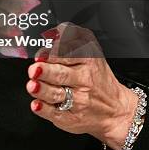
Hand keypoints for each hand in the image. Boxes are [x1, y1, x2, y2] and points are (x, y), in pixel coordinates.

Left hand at [26, 23, 137, 149]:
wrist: (115, 109)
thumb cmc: (97, 77)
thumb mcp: (91, 50)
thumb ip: (71, 37)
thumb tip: (53, 31)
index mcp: (88, 60)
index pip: (68, 54)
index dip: (52, 54)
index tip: (40, 54)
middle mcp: (83, 81)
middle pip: (61, 75)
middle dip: (46, 72)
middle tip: (35, 69)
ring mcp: (78, 101)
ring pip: (57, 94)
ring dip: (43, 90)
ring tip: (33, 85)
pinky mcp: (71, 118)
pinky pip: (55, 114)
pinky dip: (44, 110)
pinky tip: (37, 105)